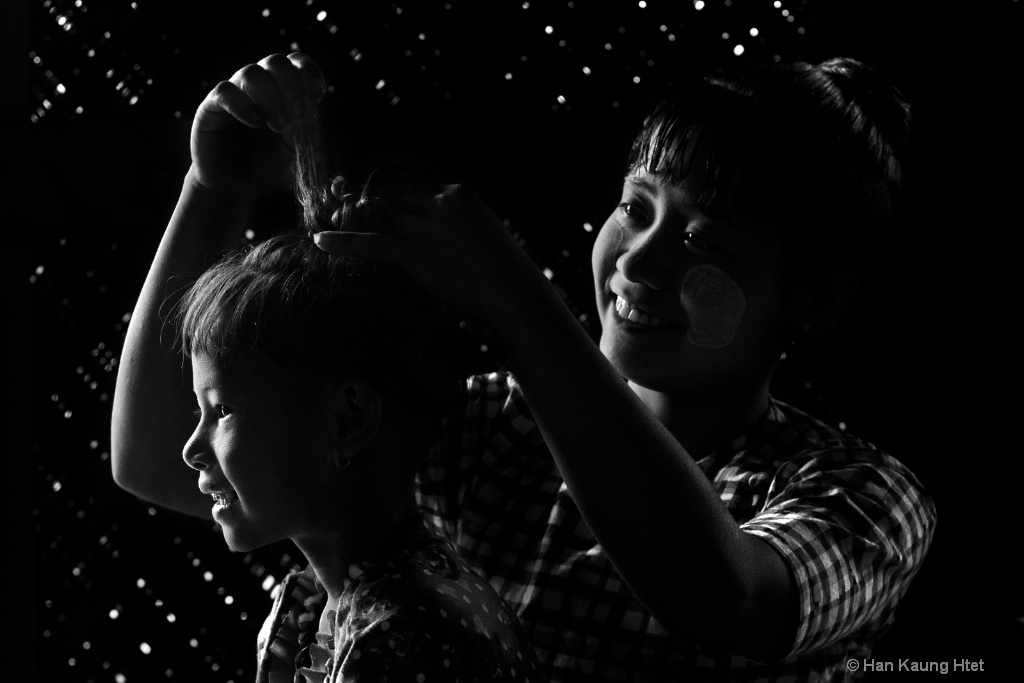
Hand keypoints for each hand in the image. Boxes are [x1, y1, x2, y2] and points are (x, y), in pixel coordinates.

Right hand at [189, 52, 325, 196]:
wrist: (237, 189)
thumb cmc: (270, 170)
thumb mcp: (300, 158)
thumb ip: (314, 145)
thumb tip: (327, 142)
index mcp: (284, 93)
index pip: (296, 63)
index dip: (308, 71)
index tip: (317, 93)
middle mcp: (259, 88)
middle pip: (275, 62)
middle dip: (291, 86)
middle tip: (297, 116)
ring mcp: (235, 94)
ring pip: (251, 73)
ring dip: (270, 97)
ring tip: (278, 126)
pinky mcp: (211, 108)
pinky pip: (224, 91)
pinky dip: (242, 103)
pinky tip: (254, 122)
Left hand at [313, 182, 543, 328]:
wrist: (515, 296)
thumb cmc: (502, 271)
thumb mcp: (480, 232)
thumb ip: (452, 223)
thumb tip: (429, 227)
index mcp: (460, 193)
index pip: (414, 187)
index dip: (390, 196)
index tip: (373, 200)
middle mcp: (442, 204)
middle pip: (395, 199)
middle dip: (371, 206)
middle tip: (342, 206)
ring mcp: (428, 230)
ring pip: (384, 218)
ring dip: (361, 220)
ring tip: (333, 216)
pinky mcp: (417, 257)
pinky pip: (373, 244)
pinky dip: (343, 241)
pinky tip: (319, 240)